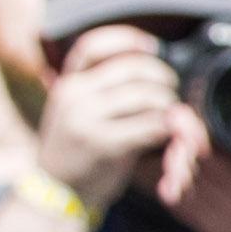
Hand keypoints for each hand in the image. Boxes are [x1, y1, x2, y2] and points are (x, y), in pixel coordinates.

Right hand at [35, 27, 187, 209]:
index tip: (152, 46)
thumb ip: (99, 91)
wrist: (57, 192)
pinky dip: (169, 128)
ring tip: (172, 117)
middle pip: (133, 69)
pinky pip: (152, 126)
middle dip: (162, 77)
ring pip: (147, 96)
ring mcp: (87, 120)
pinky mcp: (105, 144)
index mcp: (68, 84)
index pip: (92, 46)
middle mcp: (74, 96)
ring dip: (169, 105)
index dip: (126, 39)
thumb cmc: (76, 151)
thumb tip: (148, 71)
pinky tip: (171, 134)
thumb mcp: (73, 112)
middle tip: (172, 90)